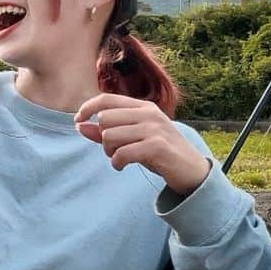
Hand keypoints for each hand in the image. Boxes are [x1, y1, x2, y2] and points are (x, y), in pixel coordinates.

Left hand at [74, 94, 211, 195]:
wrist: (192, 170)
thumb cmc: (158, 152)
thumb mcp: (131, 139)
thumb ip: (105, 132)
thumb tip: (79, 125)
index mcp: (142, 106)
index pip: (106, 99)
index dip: (87, 108)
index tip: (78, 120)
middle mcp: (149, 113)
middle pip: (104, 119)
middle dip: (102, 138)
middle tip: (111, 150)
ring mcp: (154, 129)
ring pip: (110, 135)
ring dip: (109, 152)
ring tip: (118, 158)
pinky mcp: (157, 146)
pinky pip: (122, 153)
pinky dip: (116, 162)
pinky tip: (121, 166)